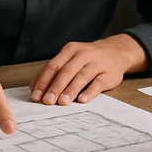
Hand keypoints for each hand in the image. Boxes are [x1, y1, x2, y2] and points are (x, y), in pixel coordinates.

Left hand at [29, 34, 146, 104]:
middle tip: (47, 101)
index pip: (54, 66)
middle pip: (66, 71)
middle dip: (55, 87)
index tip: (36, 96)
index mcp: (70, 50)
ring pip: (81, 76)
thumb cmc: (87, 59)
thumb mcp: (70, 59)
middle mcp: (83, 54)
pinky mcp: (109, 74)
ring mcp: (97, 63)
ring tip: (62, 102)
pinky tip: (82, 100)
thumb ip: (54, 72)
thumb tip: (34, 88)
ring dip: (71, 90)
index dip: (44, 81)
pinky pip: (98, 83)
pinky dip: (90, 92)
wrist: (116, 52)